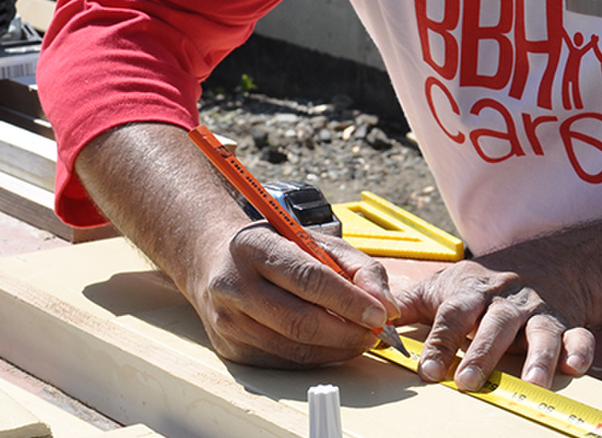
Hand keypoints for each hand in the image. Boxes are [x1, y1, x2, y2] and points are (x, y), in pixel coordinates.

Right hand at [186, 219, 400, 367]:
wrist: (215, 261)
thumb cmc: (275, 247)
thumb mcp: (317, 240)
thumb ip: (359, 267)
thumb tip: (385, 306)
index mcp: (255, 246)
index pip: (309, 278)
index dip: (349, 300)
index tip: (379, 314)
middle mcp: (235, 284)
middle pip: (300, 320)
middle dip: (348, 331)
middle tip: (375, 332)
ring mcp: (228, 321)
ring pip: (293, 348)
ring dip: (337, 349)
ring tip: (359, 338)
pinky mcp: (230, 349)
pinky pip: (283, 362)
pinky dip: (317, 358)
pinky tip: (333, 346)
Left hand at [395, 253, 594, 391]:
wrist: (547, 261)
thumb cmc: (485, 283)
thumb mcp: (444, 286)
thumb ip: (409, 304)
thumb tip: (371, 317)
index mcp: (473, 293)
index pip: (453, 314)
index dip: (439, 341)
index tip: (427, 369)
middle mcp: (507, 302)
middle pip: (495, 324)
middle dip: (482, 352)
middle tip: (469, 381)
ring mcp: (540, 312)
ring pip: (540, 332)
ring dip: (537, 356)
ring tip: (532, 382)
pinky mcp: (569, 324)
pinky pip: (580, 336)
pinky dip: (580, 351)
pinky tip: (575, 367)